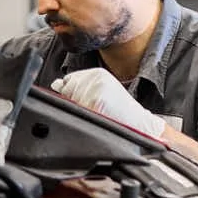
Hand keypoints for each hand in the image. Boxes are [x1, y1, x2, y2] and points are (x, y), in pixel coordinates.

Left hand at [51, 68, 165, 137]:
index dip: (71, 95)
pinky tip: (97, 118)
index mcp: (96, 73)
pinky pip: (77, 113)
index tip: (83, 103)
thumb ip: (78, 87)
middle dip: (74, 105)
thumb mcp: (101, 92)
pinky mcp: (96, 101)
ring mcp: (95, 88)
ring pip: (69, 104)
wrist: (141, 125)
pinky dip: (82, 120)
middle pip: (66, 93)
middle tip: (93, 111)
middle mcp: (95, 77)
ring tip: (97, 115)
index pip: (68, 81)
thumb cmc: (120, 112)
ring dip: (78, 114)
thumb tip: (56, 84)